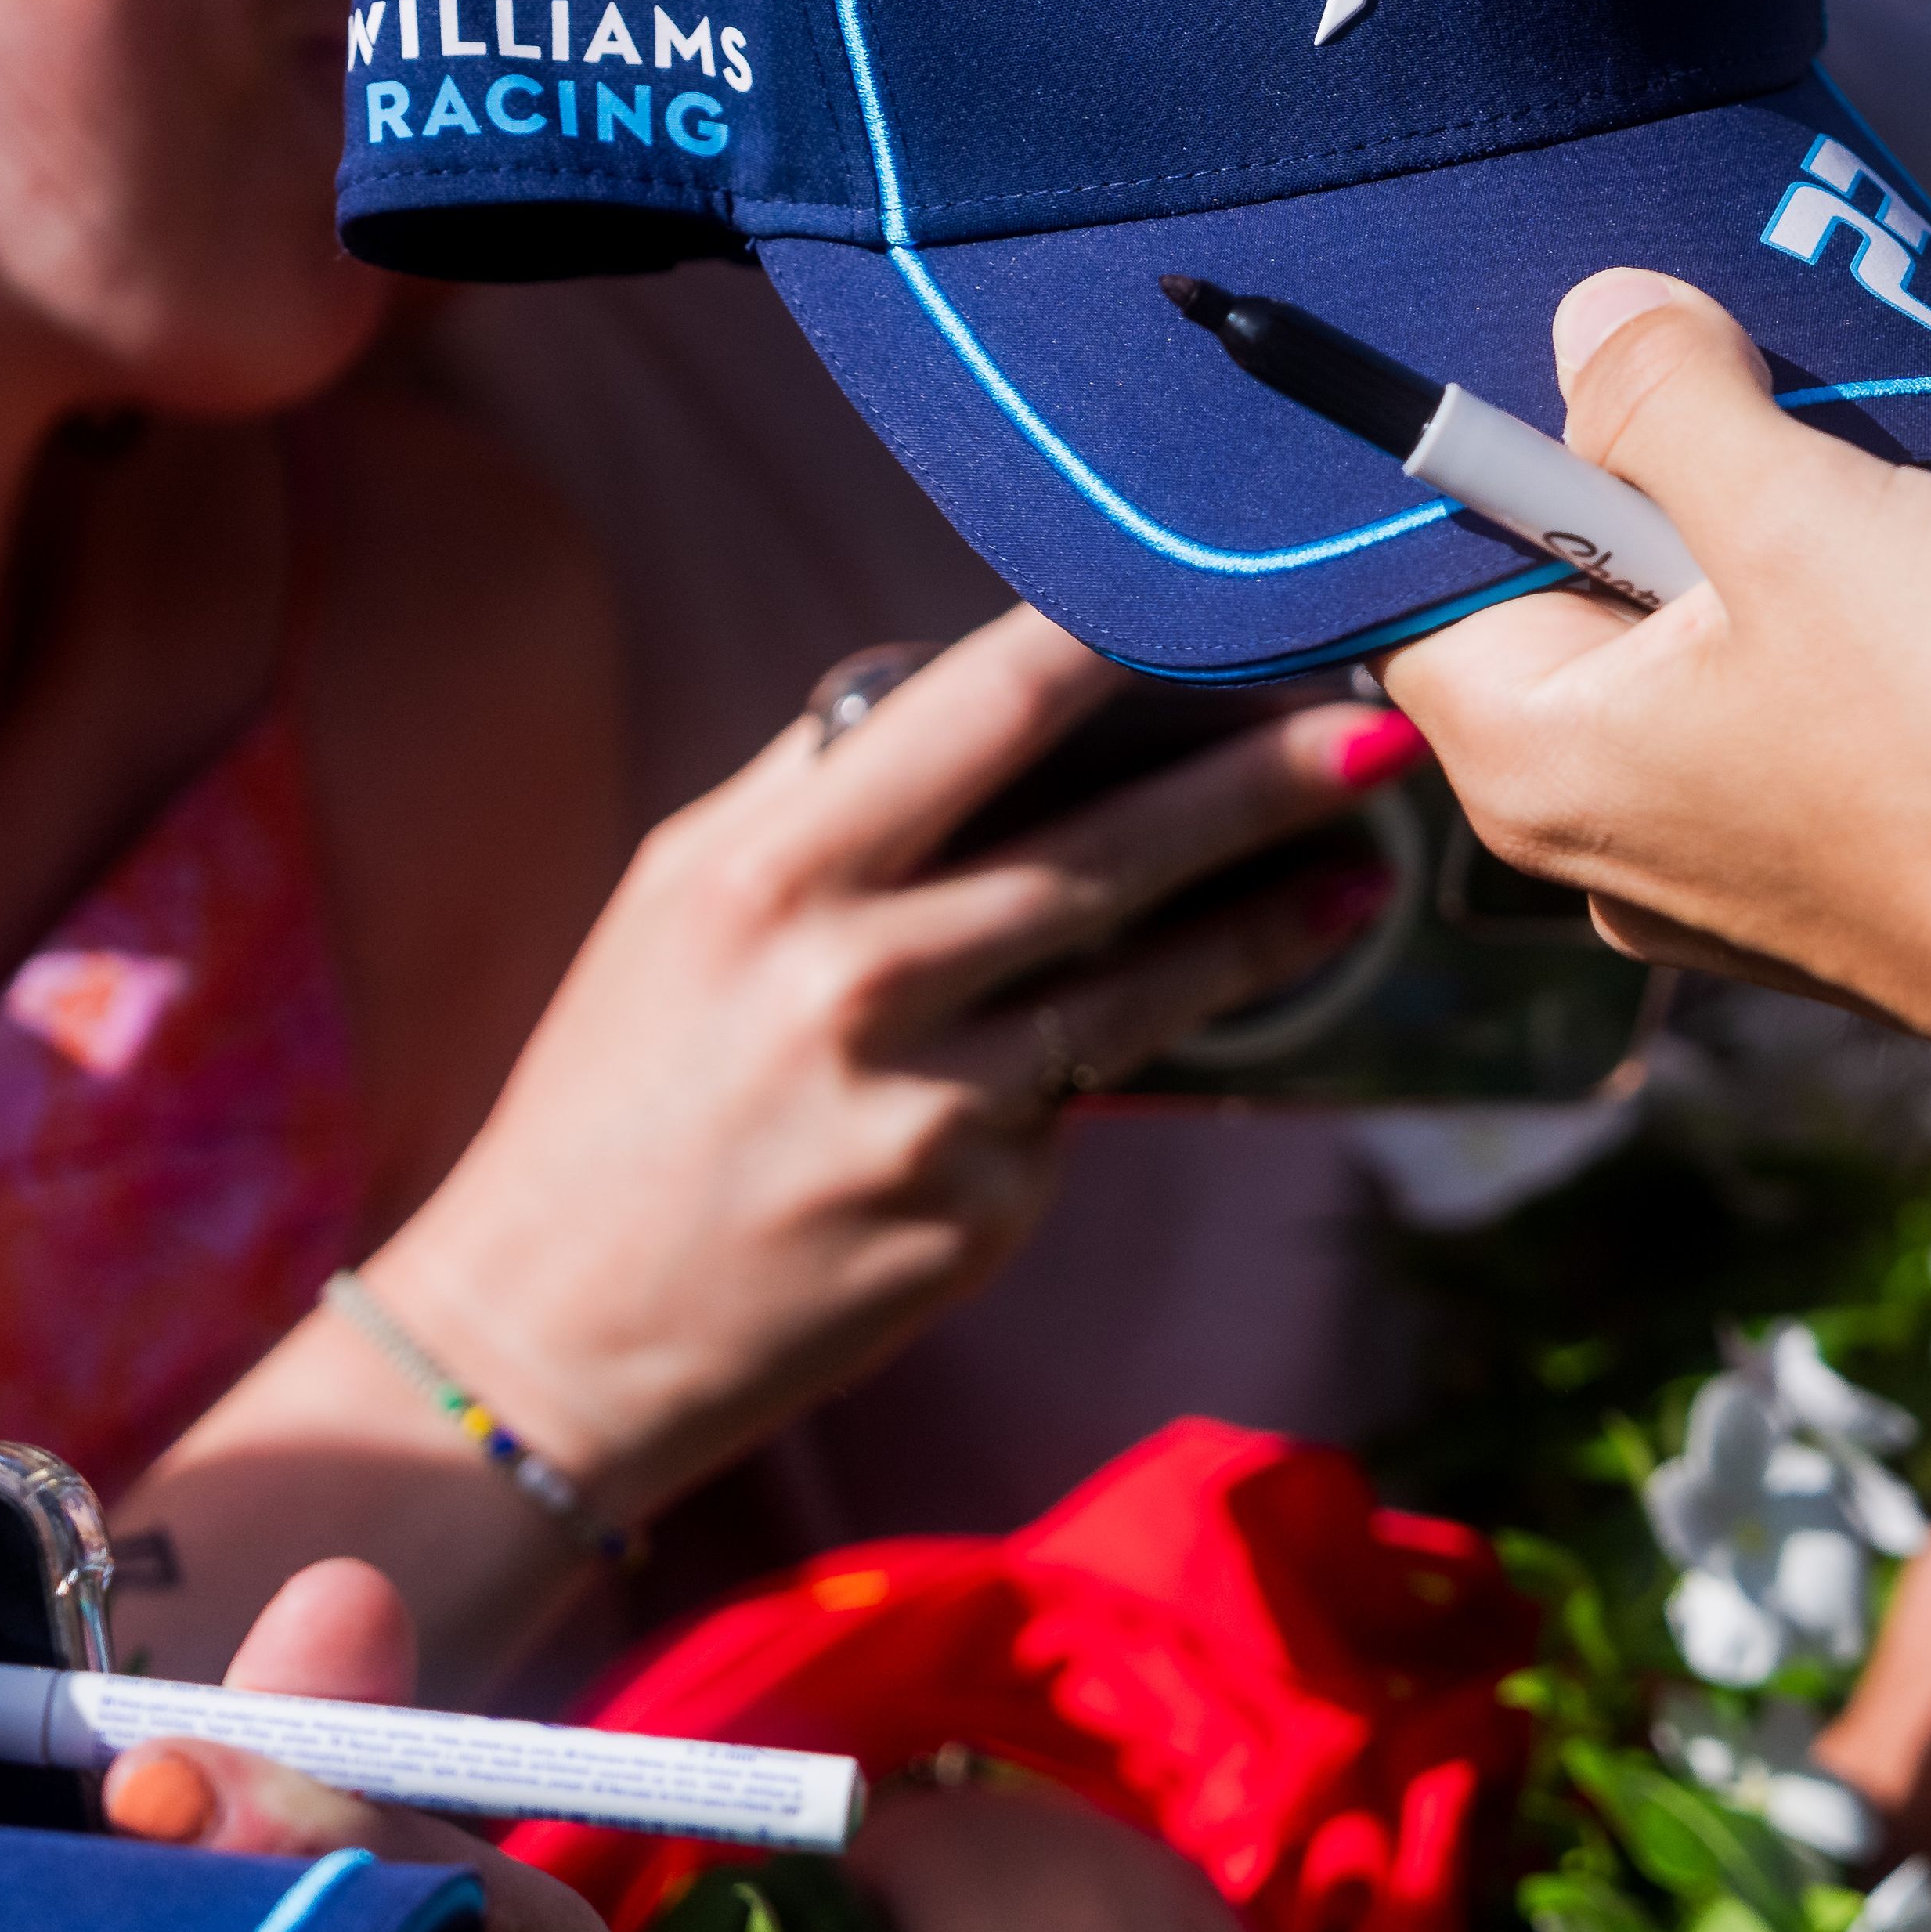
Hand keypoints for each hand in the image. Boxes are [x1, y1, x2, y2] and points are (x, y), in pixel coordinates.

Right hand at [370, 609, 1419, 1508]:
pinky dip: (1121, 1058)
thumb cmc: (615, 1089)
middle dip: (1263, 782)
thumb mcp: (680, 899)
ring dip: (1268, 925)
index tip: (1221, 592)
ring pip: (1141, 986)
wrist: (549, 1338)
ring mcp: (933, 1109)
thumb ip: (823, 789)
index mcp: (774, 874)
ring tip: (1357, 879)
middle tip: (1382, 729)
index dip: (1115, 637)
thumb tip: (971, 685)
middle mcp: (860, 982)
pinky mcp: (979, 1213)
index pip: (980, 711)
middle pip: (1110, 849)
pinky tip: (1180, 1022)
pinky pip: (1081, 1105)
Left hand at [1383, 273, 1930, 1092]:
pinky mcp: (1899, 834)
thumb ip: (1672, 400)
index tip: (1634, 363)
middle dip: (1793, 479)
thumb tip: (1595, 321)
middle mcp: (1635, 815)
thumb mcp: (1804, 516)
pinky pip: (1924, 660)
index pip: (1440, 563)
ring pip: (1817, 586)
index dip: (1523, 440)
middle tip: (1868, 474)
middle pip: (1646, 553)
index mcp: (1549, 760)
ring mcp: (1771, 833)